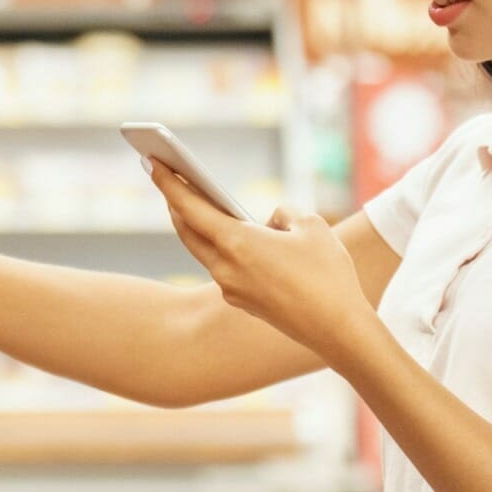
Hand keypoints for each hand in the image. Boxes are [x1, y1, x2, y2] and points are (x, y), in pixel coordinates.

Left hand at [146, 160, 377, 362]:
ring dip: (196, 226)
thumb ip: (284, 213)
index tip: (152, 163)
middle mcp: (225, 268)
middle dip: (176, 203)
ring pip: (203, 251)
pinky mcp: (243, 302)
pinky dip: (220, 248)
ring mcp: (231, 288)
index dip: (169, 183)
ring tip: (194, 203)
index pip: (190, 207)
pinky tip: (228, 237)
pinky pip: (224, 268)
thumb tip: (268, 223)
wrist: (338, 329)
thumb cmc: (328, 273)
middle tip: (169, 178)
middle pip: (188, 230)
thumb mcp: (310, 225)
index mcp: (237, 243)